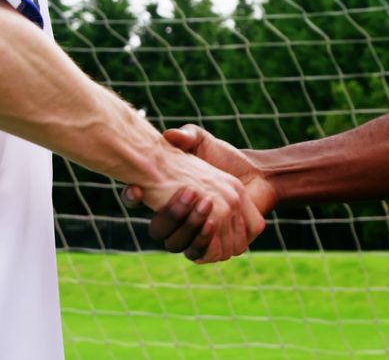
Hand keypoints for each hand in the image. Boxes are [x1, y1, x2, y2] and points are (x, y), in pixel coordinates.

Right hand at [124, 125, 277, 260]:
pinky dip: (207, 241)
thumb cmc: (224, 156)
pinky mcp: (218, 245)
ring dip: (190, 229)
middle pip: (159, 232)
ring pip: (179, 246)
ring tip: (206, 205)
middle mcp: (179, 220)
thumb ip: (185, 136)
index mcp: (167, 197)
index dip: (131, 197)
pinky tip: (215, 222)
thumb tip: (169, 136)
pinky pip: (205, 253)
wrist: (257, 174)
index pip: (136, 199)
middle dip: (172, 216)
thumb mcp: (202, 140)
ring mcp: (197, 234)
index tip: (137, 189)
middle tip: (192, 194)